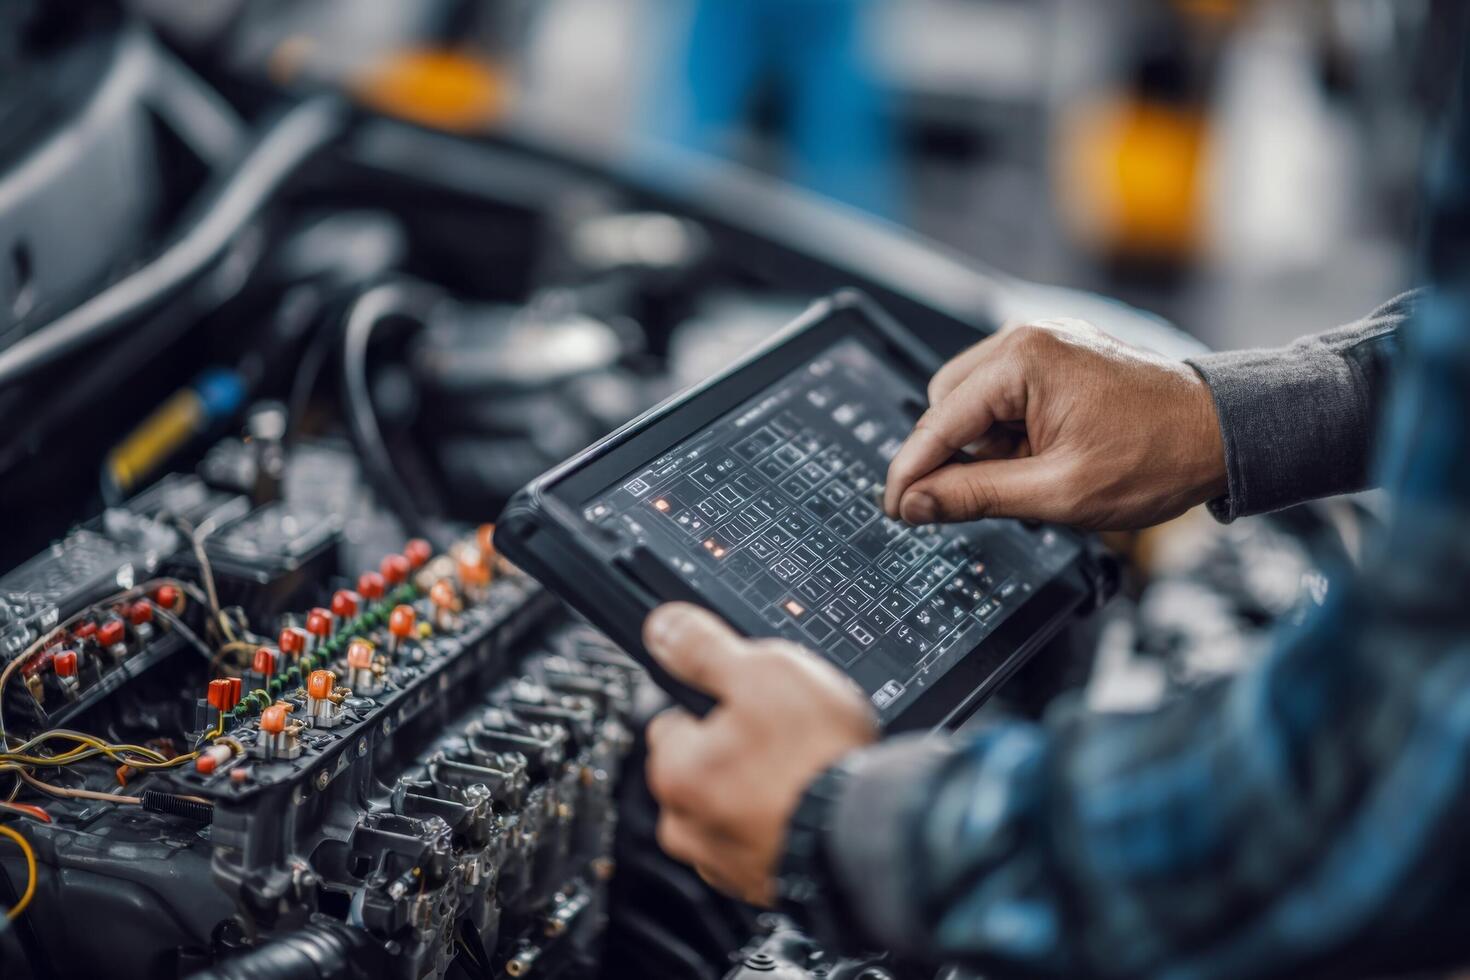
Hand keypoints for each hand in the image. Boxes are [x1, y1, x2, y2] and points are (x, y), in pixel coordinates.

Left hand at [641, 603, 876, 904]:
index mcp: (673, 770)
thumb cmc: (817, 759)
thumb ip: (703, 649)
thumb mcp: (761, 672)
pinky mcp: (764, 886)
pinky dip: (781, 826)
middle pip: (702, 769)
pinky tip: (812, 808)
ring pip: (732, 809)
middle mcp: (686, 826)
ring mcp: (725, 864)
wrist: (873, 833)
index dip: (714, 705)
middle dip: (735, 753)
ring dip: (759, 793)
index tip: (748, 704)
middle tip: (784, 739)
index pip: (672, 721)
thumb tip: (662, 627)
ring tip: (805, 774)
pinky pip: (763, 843)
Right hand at [883, 318, 1226, 530]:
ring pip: (973, 402)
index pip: (940, 419)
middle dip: (952, 454)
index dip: (912, 471)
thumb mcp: (1057, 492)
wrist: (1222, 434)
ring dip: (982, 446)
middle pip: (947, 403)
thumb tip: (915, 504)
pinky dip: (1007, 434)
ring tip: (1029, 478)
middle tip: (975, 501)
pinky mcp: (1057, 357)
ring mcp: (1044, 343)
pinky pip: (1004, 397)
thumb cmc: (1155, 457)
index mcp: (1025, 359)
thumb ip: (975, 495)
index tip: (893, 508)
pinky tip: (1039, 459)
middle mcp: (1028, 338)